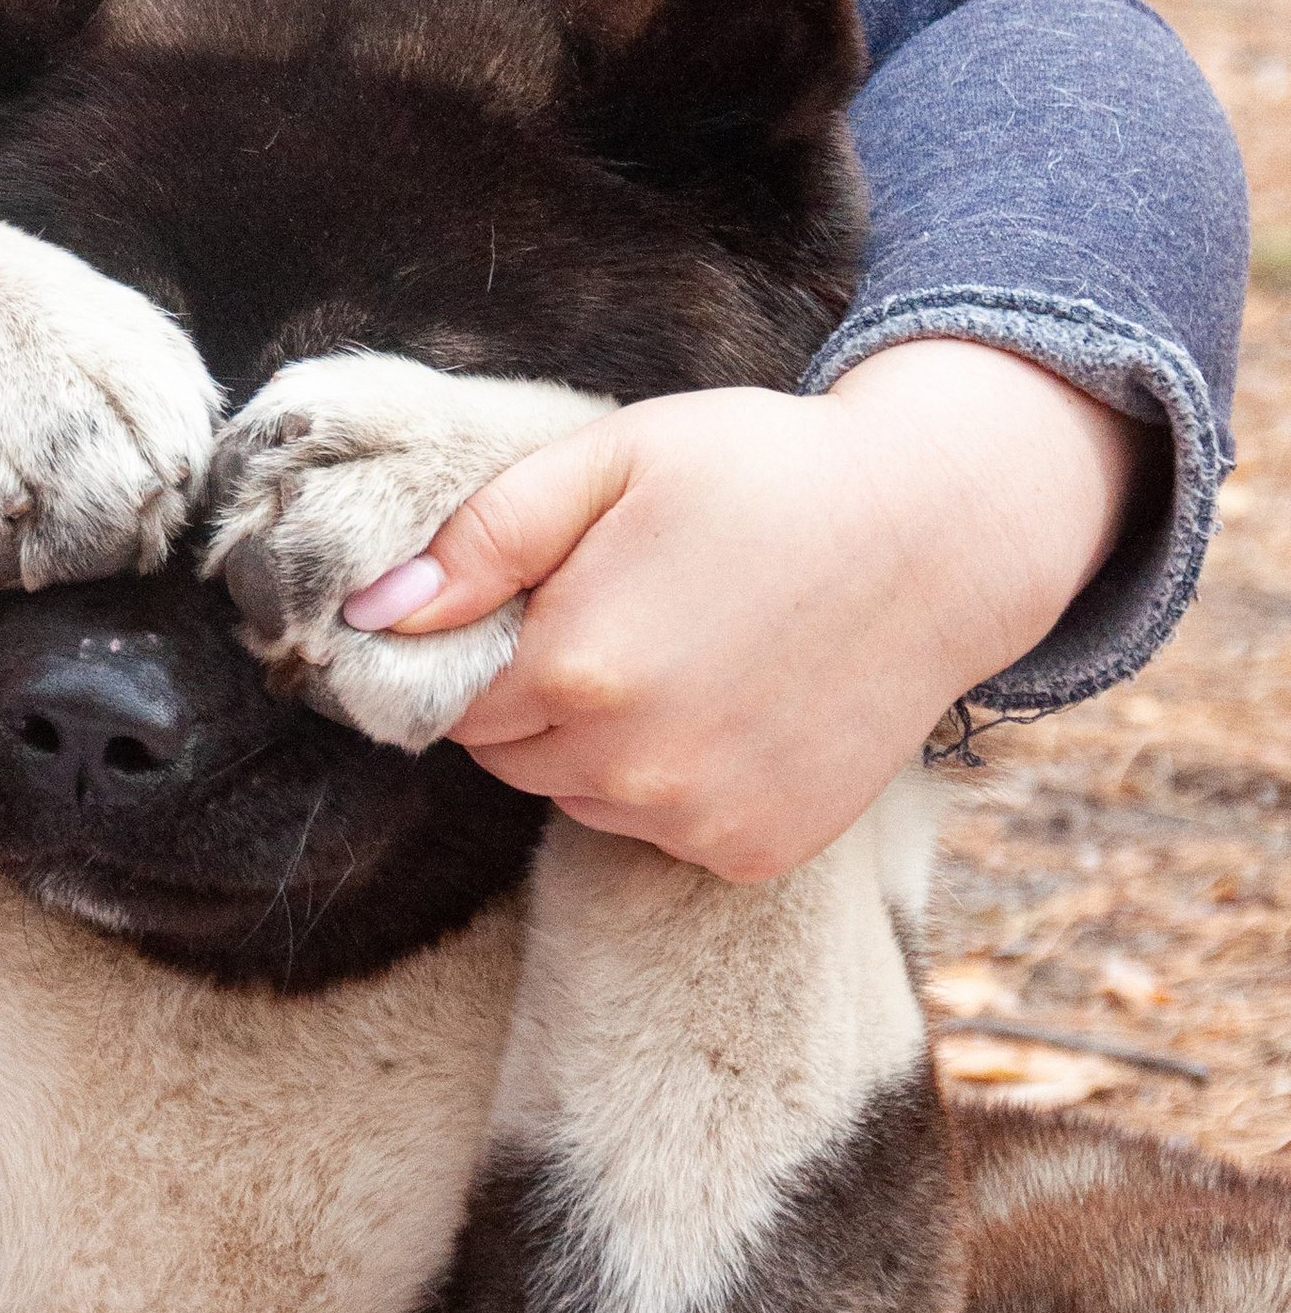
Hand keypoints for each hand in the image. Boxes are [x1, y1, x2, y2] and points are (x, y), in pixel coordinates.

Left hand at [342, 340, 1157, 879]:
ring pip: (578, 797)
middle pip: (508, 753)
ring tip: (680, 648)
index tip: (538, 598)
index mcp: (574, 669)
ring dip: (598, 741)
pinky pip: (660, 829)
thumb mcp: (607, 460)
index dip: (478, 645)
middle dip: (533, 692)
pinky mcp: (756, 852)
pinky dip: (672, 781)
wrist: (943, 531)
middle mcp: (630, 769)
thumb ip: (478, 541)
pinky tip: (730, 703)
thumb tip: (370, 617)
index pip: (447, 697)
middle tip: (618, 609)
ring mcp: (698, 821)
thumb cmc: (763, 473)